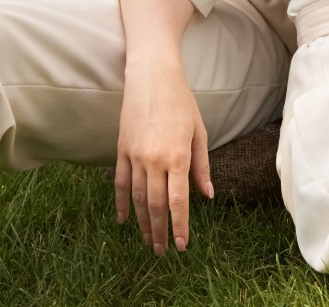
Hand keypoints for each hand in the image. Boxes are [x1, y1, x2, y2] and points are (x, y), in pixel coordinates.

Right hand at [114, 65, 212, 255]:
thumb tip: (207, 195)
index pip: (178, 201)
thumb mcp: (198, 131)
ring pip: (138, 198)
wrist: (152, 77)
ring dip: (142, 222)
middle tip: (161, 252)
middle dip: (159, 231)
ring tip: (147, 241)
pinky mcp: (122, 149)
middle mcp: (154, 159)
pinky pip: (121, 183)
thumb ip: (201, 165)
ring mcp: (135, 155)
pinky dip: (122, 204)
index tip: (181, 245)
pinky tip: (123, 220)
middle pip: (156, 205)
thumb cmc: (181, 102)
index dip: (180, 226)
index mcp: (177, 155)